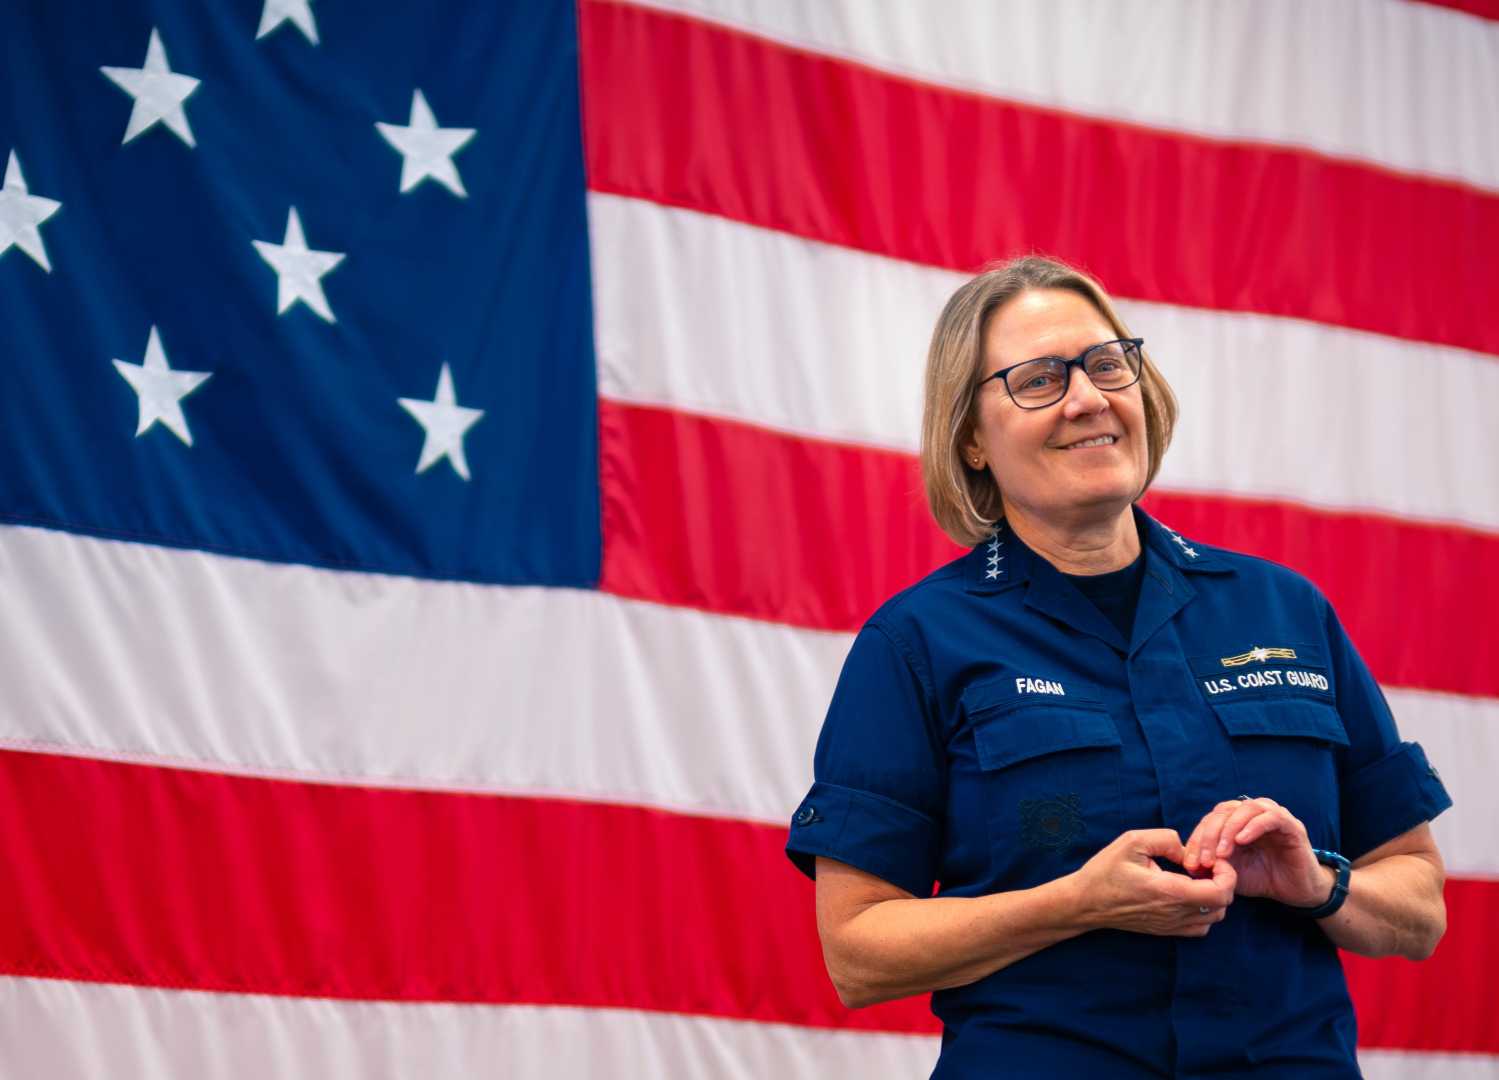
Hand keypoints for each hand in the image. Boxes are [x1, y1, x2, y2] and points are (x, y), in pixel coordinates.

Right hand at [1071, 828, 1236, 936]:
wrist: (1085, 902)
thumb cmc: (1106, 871)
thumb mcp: (1132, 841)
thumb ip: (1166, 839)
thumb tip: (1188, 850)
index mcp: (1170, 891)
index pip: (1221, 893)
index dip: (1227, 874)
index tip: (1212, 860)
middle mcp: (1174, 913)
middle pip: (1222, 906)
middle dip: (1222, 883)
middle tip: (1206, 866)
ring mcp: (1171, 926)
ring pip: (1214, 918)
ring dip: (1214, 898)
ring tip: (1197, 879)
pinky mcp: (1166, 931)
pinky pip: (1199, 927)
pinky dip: (1203, 912)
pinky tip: (1188, 895)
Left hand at [1183, 797, 1332, 907]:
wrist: (1296, 892)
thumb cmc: (1261, 877)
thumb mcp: (1230, 872)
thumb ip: (1212, 864)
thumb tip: (1189, 864)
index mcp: (1235, 819)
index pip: (1210, 819)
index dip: (1197, 839)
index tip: (1190, 863)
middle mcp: (1252, 812)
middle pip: (1223, 812)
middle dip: (1209, 836)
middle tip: (1204, 860)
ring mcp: (1272, 815)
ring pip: (1244, 809)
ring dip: (1228, 830)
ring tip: (1221, 853)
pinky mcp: (1291, 825)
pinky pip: (1270, 817)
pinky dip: (1252, 826)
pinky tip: (1241, 841)